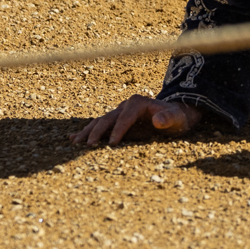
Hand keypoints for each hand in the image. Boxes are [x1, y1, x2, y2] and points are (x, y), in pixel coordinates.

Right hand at [71, 96, 202, 147]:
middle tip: (88, 146)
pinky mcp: (116, 121)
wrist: (176, 115)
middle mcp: (125, 105)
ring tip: (74, 143)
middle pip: (108, 118)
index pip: (125, 117)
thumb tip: (157, 120)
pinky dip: (87, 132)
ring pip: (100, 122)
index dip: (118, 130)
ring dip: (87, 132)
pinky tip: (72, 138)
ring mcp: (119, 112)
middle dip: (97, 132)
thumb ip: (168, 119)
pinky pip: (99, 125)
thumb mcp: (177, 118)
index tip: (112, 144)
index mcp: (138, 102)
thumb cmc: (177, 118)